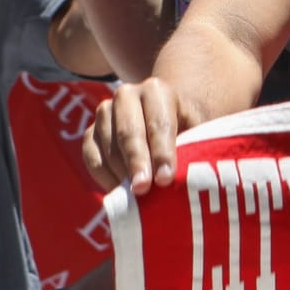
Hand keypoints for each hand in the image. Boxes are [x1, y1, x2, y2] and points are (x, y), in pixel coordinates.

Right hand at [84, 78, 194, 193]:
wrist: (166, 122)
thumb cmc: (188, 131)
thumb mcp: (198, 132)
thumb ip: (196, 148)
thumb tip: (194, 178)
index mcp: (157, 90)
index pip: (159, 124)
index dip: (162, 153)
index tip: (165, 179)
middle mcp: (127, 95)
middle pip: (129, 132)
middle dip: (137, 163)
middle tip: (143, 189)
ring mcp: (105, 112)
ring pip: (109, 146)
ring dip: (121, 174)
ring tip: (136, 198)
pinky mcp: (91, 133)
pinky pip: (92, 157)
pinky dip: (105, 178)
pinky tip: (120, 194)